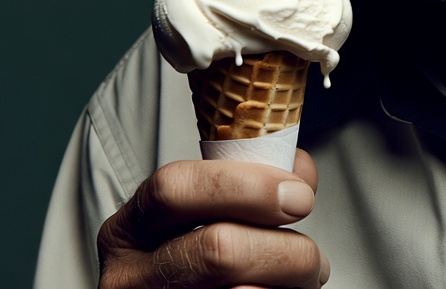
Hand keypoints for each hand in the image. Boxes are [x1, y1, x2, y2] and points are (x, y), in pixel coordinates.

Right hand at [97, 148, 327, 288]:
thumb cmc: (192, 258)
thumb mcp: (199, 215)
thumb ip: (248, 182)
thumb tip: (299, 173)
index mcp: (129, 228)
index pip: (175, 189)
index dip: (245, 186)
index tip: (298, 194)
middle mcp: (128, 276)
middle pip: (216, 248)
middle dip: (284, 248)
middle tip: (311, 254)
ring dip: (287, 280)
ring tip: (305, 276)